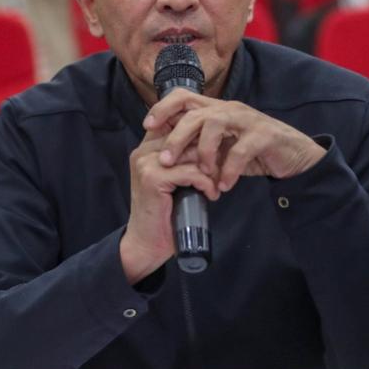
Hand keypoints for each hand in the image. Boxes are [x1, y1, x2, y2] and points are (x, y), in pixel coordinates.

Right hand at [120, 125, 219, 283]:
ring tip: (218, 184)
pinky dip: (206, 183)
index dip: (203, 135)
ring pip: (192, 153)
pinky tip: (211, 195)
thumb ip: (185, 160)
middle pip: (188, 136)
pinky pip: (191, 172)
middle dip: (211, 153)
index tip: (221, 150)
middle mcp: (143, 150)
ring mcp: (146, 163)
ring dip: (212, 169)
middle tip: (224, 170)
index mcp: (147, 147)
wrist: (147, 244)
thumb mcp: (176, 180)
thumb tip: (216, 144)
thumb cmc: (165, 213)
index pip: (178, 124)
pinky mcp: (153, 178)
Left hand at [144, 87, 325, 191]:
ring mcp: (247, 120)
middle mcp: (229, 109)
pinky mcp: (264, 135)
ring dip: (203, 152)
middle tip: (166, 161)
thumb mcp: (221, 148)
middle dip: (176, 136)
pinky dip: (229, 169)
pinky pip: (241, 149)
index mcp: (216, 109)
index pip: (183, 97)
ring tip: (201, 174)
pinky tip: (224, 186)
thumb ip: (198, 147)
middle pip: (194, 113)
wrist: (292, 156)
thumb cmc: (253, 152)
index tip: (148, 126)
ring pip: (215, 124)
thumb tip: (167, 157)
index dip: (163, 108)